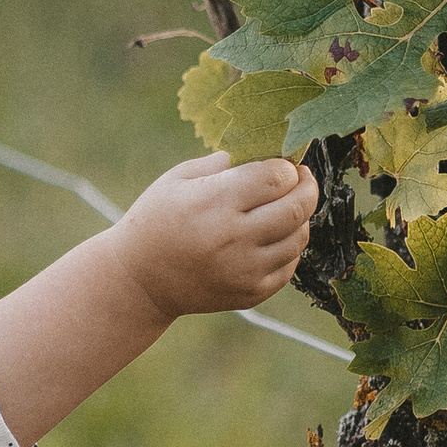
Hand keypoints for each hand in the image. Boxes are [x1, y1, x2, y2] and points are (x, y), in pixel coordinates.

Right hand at [112, 155, 317, 323]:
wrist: (139, 280)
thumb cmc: (158, 219)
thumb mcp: (179, 179)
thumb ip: (224, 162)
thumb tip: (269, 151)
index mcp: (214, 202)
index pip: (276, 176)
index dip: (287, 167)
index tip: (284, 164)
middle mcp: (233, 238)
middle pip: (297, 207)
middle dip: (307, 187)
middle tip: (301, 179)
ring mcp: (244, 270)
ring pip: (299, 238)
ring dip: (300, 219)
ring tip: (284, 208)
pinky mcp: (250, 294)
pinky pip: (289, 266)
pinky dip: (289, 248)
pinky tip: (274, 236)